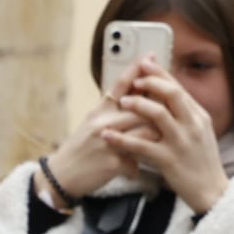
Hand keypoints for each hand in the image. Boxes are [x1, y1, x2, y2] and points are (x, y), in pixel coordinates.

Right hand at [46, 65, 157, 201]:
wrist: (61, 176)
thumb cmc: (82, 148)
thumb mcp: (93, 123)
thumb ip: (114, 110)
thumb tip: (138, 94)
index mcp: (99, 111)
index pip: (120, 85)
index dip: (135, 70)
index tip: (150, 56)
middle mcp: (102, 122)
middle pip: (140, 109)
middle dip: (159, 111)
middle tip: (173, 113)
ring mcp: (106, 142)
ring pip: (144, 132)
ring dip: (156, 138)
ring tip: (163, 142)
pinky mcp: (111, 163)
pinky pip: (136, 159)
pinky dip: (138, 165)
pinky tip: (136, 168)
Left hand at [106, 58, 230, 213]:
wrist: (211, 191)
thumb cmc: (202, 162)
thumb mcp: (201, 133)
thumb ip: (186, 115)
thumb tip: (169, 95)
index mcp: (199, 116)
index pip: (179, 88)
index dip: (160, 74)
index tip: (145, 64)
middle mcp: (193, 125)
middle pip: (172, 94)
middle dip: (150, 83)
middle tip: (134, 80)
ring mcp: (181, 142)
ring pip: (158, 115)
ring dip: (137, 105)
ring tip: (122, 102)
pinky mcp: (169, 160)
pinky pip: (141, 145)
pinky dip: (122, 139)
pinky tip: (107, 135)